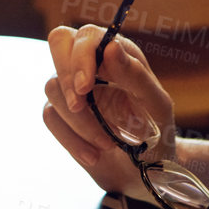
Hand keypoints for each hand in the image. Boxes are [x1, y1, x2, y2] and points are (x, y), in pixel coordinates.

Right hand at [42, 24, 176, 199]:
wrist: (145, 173)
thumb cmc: (157, 134)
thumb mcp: (156, 106)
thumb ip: (135, 75)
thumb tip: (111, 47)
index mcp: (118, 55)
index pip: (86, 35)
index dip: (80, 56)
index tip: (85, 87)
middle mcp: (93, 66)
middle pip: (58, 42)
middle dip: (68, 77)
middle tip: (82, 105)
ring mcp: (74, 89)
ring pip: (53, 87)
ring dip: (79, 121)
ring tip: (107, 143)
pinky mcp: (62, 114)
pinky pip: (50, 116)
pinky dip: (71, 139)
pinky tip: (94, 155)